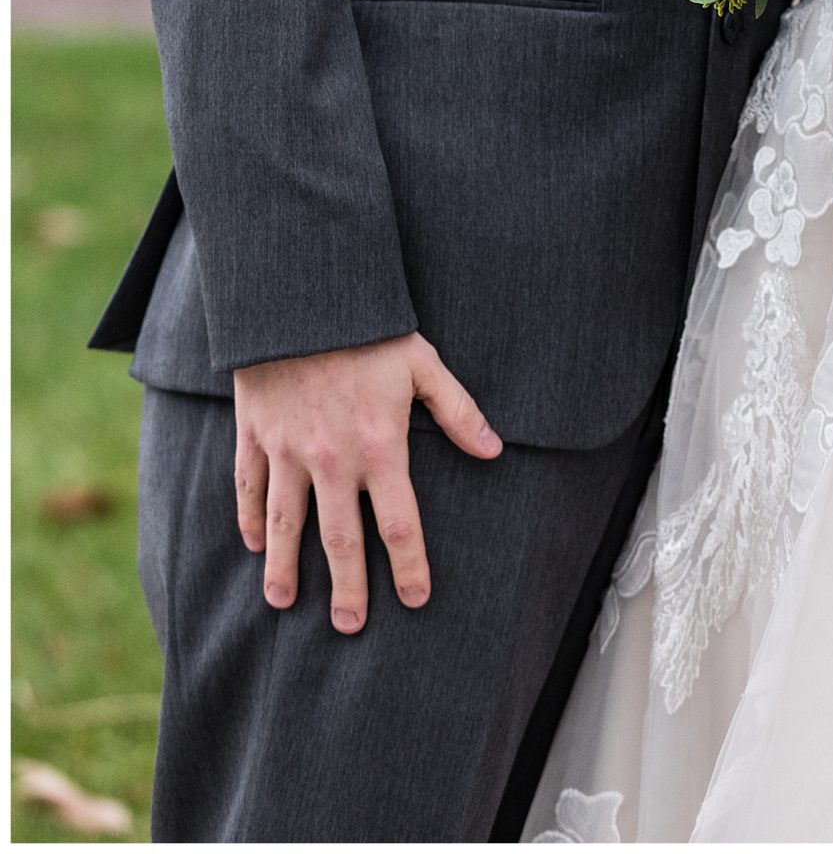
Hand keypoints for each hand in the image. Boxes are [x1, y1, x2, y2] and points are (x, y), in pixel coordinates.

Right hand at [233, 332, 501, 635]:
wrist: (300, 296)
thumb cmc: (369, 328)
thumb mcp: (422, 363)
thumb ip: (457, 410)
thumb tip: (492, 449)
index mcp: (379, 447)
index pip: (398, 524)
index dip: (409, 566)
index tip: (416, 598)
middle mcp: (331, 460)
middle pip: (341, 540)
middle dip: (348, 588)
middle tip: (350, 627)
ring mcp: (287, 451)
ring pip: (286, 524)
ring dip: (287, 568)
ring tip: (286, 602)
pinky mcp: (255, 435)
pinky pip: (248, 488)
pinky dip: (250, 520)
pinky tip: (256, 545)